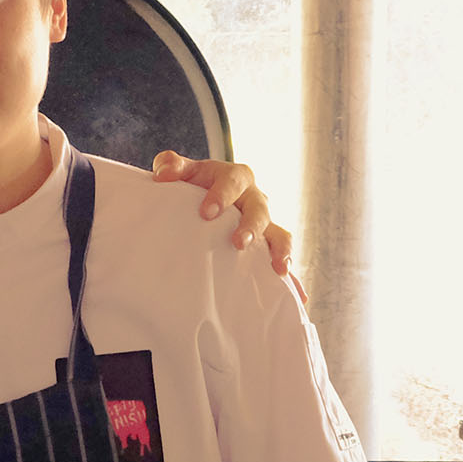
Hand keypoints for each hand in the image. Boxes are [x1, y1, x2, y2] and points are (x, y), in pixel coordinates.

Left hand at [150, 151, 293, 277]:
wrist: (203, 200)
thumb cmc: (192, 184)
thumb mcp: (181, 171)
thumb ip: (171, 165)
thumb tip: (164, 174)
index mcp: (235, 177)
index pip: (233, 180)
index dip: (222, 194)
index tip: (206, 212)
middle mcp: (254, 199)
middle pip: (259, 210)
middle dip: (251, 226)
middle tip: (238, 242)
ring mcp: (263, 224)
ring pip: (278, 234)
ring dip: (280, 251)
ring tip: (278, 269)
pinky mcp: (266, 246)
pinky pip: (281, 260)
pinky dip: (292, 278)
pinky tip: (298, 296)